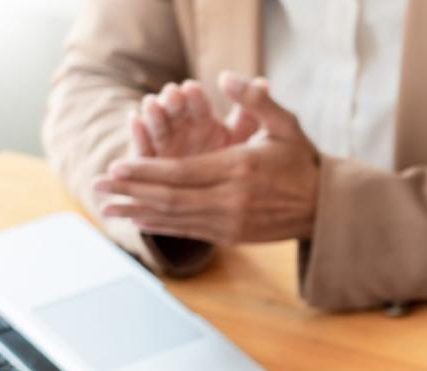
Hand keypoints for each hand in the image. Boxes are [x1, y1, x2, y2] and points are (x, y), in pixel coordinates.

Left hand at [95, 74, 319, 243]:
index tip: (116, 166)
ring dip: (139, 211)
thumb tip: (225, 78)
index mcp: (240, 169)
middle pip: (171, 197)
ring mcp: (232, 222)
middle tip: (100, 186)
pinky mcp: (233, 236)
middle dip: (132, 191)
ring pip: (176, 217)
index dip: (145, 171)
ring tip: (108, 207)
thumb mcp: (285, 125)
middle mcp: (232, 199)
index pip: (181, 172)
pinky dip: (162, 225)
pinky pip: (189, 231)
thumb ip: (255, 101)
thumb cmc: (302, 162)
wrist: (326, 208)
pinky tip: (140, 219)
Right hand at [130, 78, 259, 159]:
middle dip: (172, 101)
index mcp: (204, 120)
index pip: (198, 105)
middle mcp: (181, 128)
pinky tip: (134, 120)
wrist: (216, 196)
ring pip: (157, 126)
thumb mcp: (240, 140)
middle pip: (174, 111)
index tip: (192, 88)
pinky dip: (138, 133)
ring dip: (153, 113)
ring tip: (151, 104)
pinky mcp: (150, 162)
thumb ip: (248, 116)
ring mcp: (164, 143)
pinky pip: (142, 147)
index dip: (194, 97)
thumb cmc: (231, 164)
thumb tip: (263, 82)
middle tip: (172, 93)